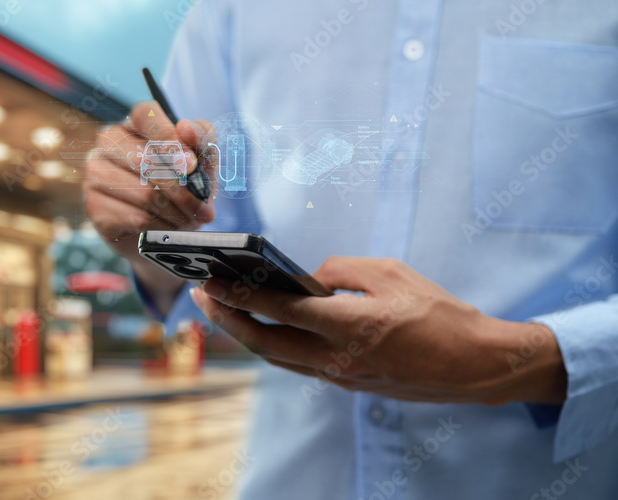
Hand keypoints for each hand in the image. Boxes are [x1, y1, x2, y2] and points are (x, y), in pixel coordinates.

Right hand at [84, 102, 216, 311]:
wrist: (159, 230)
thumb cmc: (180, 188)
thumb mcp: (201, 162)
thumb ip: (202, 141)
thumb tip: (187, 128)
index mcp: (134, 124)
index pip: (145, 115)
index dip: (169, 138)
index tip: (192, 164)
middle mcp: (108, 142)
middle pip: (146, 160)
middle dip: (183, 190)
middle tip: (205, 209)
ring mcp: (96, 173)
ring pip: (143, 193)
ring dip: (175, 212)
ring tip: (190, 220)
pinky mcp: (94, 205)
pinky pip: (135, 218)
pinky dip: (161, 227)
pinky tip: (170, 228)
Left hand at [190, 256, 567, 404]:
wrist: (475, 365)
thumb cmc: (439, 313)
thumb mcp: (391, 273)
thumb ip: (340, 271)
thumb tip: (307, 279)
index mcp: (349, 326)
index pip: (278, 310)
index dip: (238, 295)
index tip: (209, 280)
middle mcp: (338, 358)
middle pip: (264, 343)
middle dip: (226, 319)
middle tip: (201, 296)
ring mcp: (341, 376)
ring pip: (277, 358)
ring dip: (245, 335)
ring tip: (222, 310)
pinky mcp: (348, 383)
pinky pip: (298, 365)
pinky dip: (273, 346)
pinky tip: (263, 327)